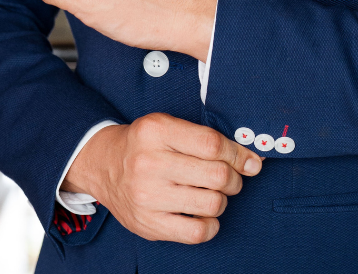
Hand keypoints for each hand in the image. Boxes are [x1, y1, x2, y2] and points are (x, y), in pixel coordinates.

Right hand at [63, 114, 261, 243]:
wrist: (104, 165)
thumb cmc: (145, 144)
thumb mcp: (168, 125)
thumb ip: (206, 138)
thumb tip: (252, 160)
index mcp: (157, 131)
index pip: (213, 144)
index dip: (238, 154)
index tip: (249, 161)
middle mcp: (150, 163)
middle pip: (216, 175)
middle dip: (234, 178)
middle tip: (230, 178)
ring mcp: (147, 196)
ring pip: (212, 203)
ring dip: (222, 200)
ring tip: (213, 193)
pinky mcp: (148, 224)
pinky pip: (196, 232)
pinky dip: (210, 225)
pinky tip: (205, 214)